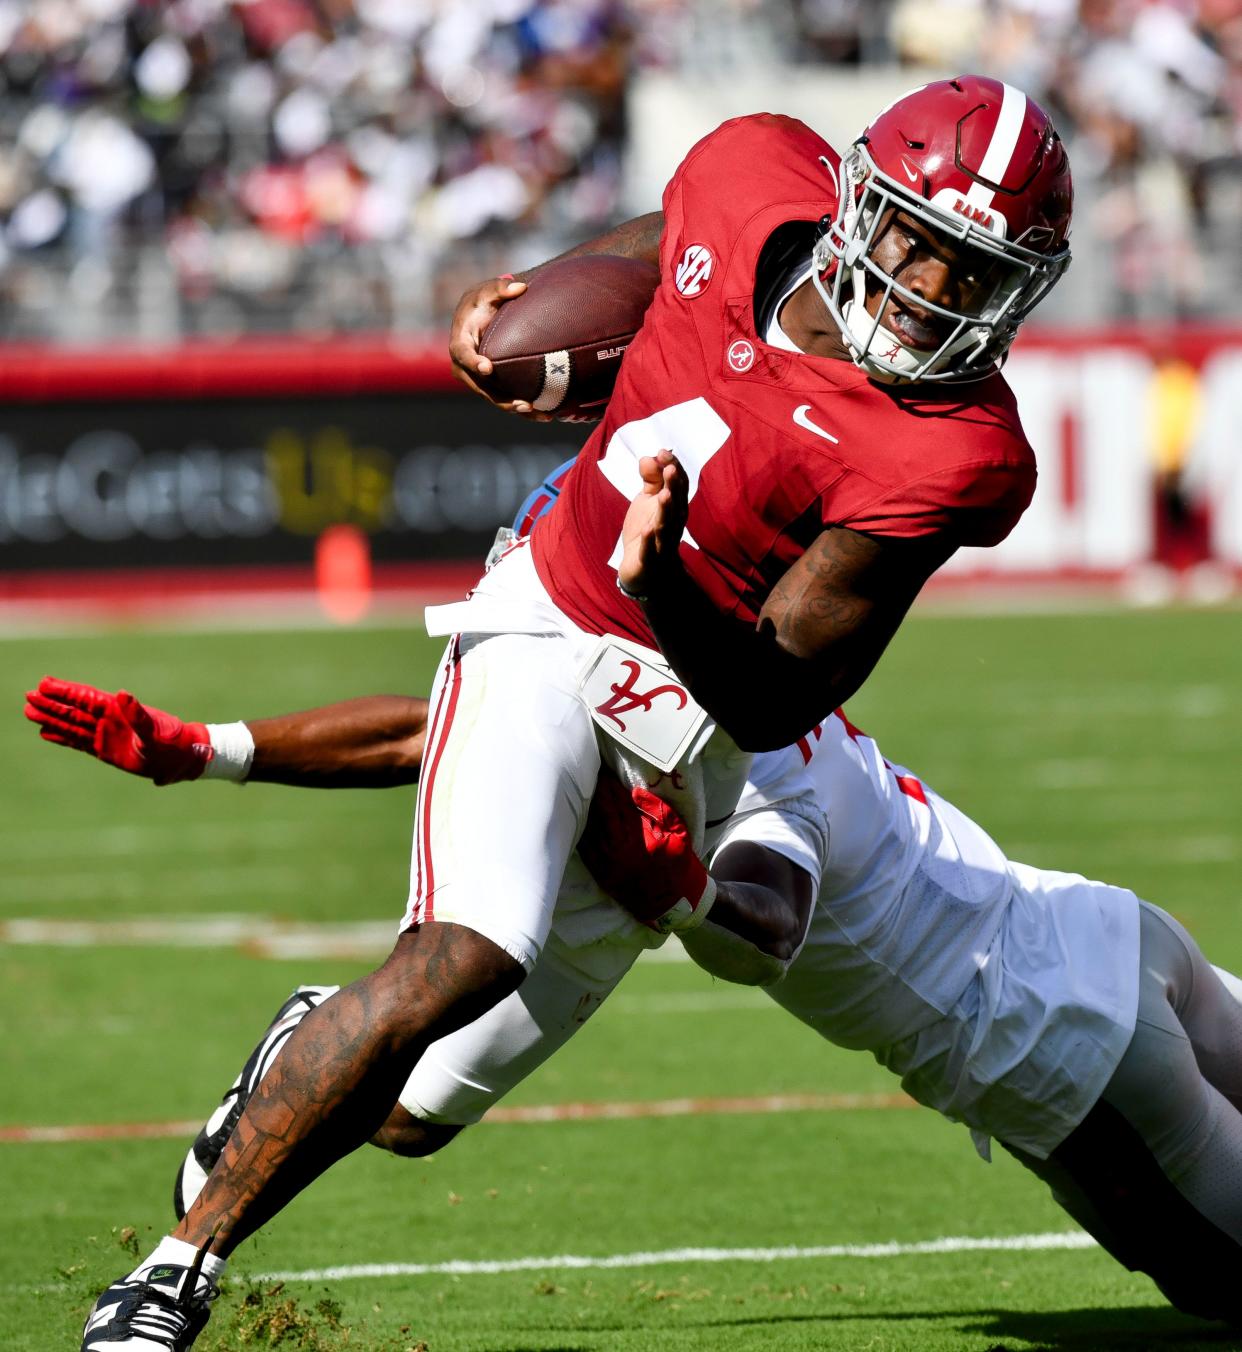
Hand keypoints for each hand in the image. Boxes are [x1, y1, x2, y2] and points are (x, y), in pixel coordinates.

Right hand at [24, 676, 213, 785]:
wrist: (183, 759)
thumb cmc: (172, 744)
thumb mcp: (155, 730)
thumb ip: (137, 715)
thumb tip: (122, 694)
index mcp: (119, 712)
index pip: (86, 699)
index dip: (66, 691)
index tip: (46, 683)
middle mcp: (109, 721)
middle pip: (74, 709)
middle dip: (53, 703)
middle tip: (29, 695)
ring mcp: (106, 735)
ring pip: (73, 724)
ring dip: (52, 719)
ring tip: (29, 711)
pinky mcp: (105, 750)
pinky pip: (79, 742)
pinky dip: (62, 737)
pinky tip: (45, 733)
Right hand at [447, 274, 550, 419]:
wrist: (481, 316)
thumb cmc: (483, 301)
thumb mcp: (489, 290)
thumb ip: (501, 287)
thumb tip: (520, 287)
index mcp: (459, 342)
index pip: (462, 355)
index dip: (473, 362)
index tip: (488, 368)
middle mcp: (465, 366)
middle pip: (481, 386)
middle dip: (501, 398)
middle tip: (523, 403)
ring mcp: (477, 379)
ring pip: (495, 398)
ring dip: (516, 408)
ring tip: (539, 413)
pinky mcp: (491, 385)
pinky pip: (505, 399)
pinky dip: (523, 409)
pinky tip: (545, 415)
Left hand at [577, 770, 715, 932]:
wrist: (674, 903)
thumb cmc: (679, 865)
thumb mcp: (679, 834)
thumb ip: (659, 811)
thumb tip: (635, 792)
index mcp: (642, 839)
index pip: (621, 807)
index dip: (612, 790)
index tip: (606, 776)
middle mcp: (622, 852)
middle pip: (603, 817)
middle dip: (597, 797)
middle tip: (591, 780)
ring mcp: (610, 866)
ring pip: (592, 833)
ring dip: (587, 813)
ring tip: (583, 795)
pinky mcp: (603, 876)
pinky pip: (586, 852)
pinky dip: (582, 835)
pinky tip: (580, 822)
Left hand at [617, 449, 687, 600]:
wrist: (641, 568)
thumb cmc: (647, 531)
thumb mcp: (647, 500)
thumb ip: (650, 478)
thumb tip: (649, 456)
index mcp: (675, 509)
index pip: (679, 486)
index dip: (672, 469)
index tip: (662, 452)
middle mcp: (673, 525)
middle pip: (676, 504)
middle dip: (674, 487)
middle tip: (669, 469)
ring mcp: (662, 544)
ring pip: (666, 526)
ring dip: (666, 511)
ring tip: (664, 495)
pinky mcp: (650, 561)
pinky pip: (651, 551)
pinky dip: (650, 541)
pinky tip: (648, 529)